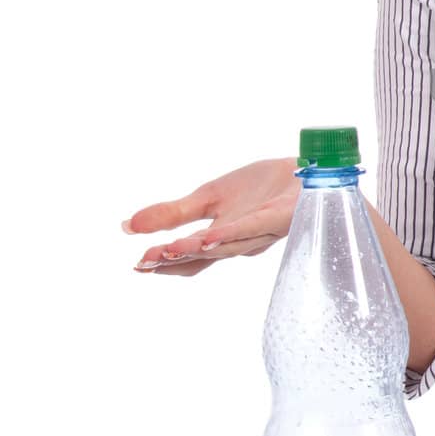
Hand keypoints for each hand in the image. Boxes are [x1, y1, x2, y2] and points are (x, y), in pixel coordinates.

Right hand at [121, 156, 300, 275]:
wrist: (307, 170)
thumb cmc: (261, 188)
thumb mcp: (209, 197)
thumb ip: (172, 214)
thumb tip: (127, 226)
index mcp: (223, 238)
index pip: (191, 257)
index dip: (165, 263)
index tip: (137, 265)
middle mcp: (242, 241)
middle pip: (205, 256)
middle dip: (175, 259)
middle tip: (145, 262)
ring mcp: (262, 231)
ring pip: (227, 246)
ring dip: (198, 249)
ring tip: (170, 250)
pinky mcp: (280, 216)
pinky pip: (254, 227)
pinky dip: (231, 232)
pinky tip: (210, 235)